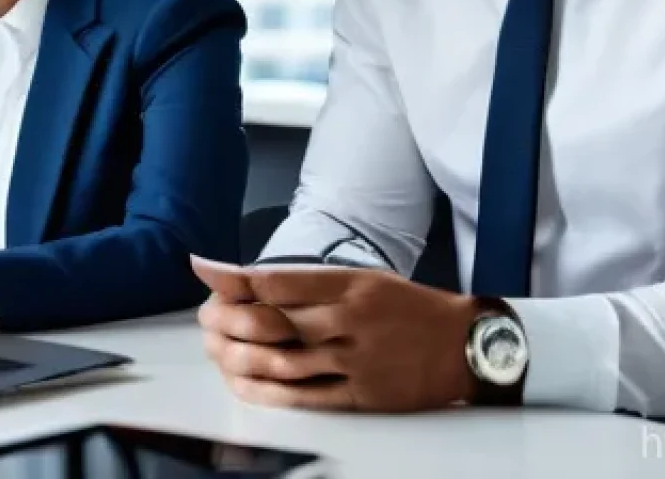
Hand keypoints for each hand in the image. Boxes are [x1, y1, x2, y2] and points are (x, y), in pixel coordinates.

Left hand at [198, 267, 476, 410]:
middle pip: (271, 321)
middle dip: (227, 318)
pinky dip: (268, 392)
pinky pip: (303, 397)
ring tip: (215, 348)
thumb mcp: (368, 279)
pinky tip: (244, 385)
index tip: (203, 268)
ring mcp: (353, 360)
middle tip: (204, 314)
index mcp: (349, 284)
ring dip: (239, 356)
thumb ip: (318, 284)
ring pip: (281, 361)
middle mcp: (348, 319)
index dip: (233, 276)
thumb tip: (262, 286)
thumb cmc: (411, 309)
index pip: (277, 279)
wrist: (462, 344)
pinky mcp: (359, 396)